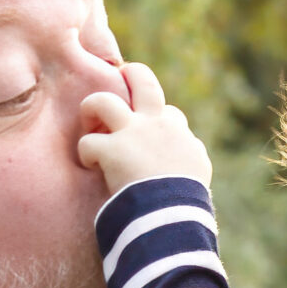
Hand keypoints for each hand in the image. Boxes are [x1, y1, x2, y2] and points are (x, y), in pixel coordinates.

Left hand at [77, 62, 213, 194]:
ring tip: (89, 124)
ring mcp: (131, 134)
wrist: (173, 212)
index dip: (155, 120)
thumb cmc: (187, 198)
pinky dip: (87, 154)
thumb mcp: (199, 172)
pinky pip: (88, 143)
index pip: (167, 112)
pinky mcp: (111, 150)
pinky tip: (91, 165)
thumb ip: (191, 156)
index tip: (149, 137)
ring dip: (91, 109)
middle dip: (129, 75)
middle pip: (141, 79)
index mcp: (177, 131)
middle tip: (116, 83)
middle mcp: (154, 123)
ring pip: (101, 101)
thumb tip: (189, 153)